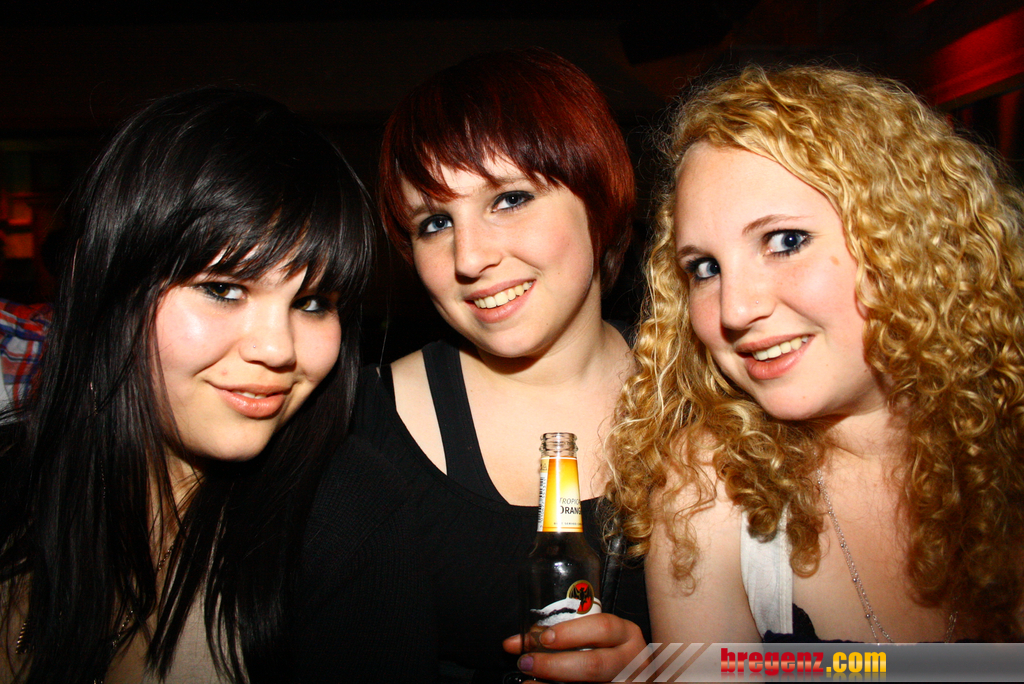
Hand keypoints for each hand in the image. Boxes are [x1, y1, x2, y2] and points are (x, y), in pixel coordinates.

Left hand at [502, 614, 648, 681]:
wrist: (628, 674)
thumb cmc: (609, 651)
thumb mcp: (599, 636)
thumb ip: (569, 634)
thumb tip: (525, 639)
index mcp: (626, 634)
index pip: (603, 628)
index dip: (571, 633)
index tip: (544, 638)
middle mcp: (631, 661)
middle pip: (594, 664)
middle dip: (555, 664)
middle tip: (527, 662)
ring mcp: (628, 683)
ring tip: (527, 683)